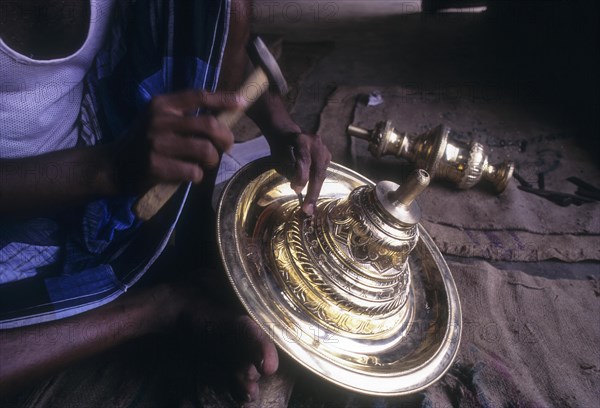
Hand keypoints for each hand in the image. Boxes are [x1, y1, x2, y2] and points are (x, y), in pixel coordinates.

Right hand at [112, 89, 242, 192]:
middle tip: (227, 146)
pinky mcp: (157, 166)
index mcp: (161, 104)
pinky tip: (189, 175)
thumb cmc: (143, 142)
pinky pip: (193, 171)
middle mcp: (160, 120)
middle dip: (226, 138)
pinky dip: (197, 175)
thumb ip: (183, 116)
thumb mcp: (157, 119)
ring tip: (206, 163)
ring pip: (206, 151)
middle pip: (209, 125)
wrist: (111, 165)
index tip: (242, 102)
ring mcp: (158, 144)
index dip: (223, 99)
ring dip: (212, 160)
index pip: (198, 96)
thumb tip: (222, 118)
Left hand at [268, 131, 330, 214]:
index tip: (296, 190)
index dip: (302, 177)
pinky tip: (312, 198)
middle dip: (313, 192)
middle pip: (318, 171)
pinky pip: (322, 174)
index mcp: (302, 140)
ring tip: (310, 207)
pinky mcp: (327, 156)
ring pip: (321, 174)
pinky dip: (317, 186)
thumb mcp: (279, 155)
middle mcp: (316, 144)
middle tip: (308, 208)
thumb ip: (289, 169)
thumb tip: (298, 189)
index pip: (305, 160)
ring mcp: (324, 149)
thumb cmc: (280, 146)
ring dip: (315, 192)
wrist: (287, 134)